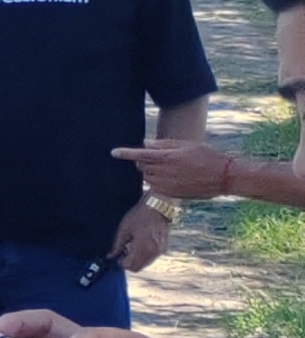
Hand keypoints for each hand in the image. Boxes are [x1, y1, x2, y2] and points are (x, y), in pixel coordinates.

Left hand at [109, 197, 177, 271]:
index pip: (130, 266)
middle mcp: (152, 252)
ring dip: (136, 259)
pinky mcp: (164, 248)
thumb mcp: (124, 229)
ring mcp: (159, 251)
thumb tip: (110, 256)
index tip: (118, 254)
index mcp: (141, 247)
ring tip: (132, 245)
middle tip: (124, 250)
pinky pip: (151, 258)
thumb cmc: (138, 216)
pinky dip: (144, 256)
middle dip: (128, 262)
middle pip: (137, 268)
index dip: (121, 262)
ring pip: (144, 264)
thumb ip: (117, 245)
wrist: (158, 208)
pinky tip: (141, 244)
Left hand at [118, 137, 241, 203]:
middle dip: (145, 160)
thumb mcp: (187, 146)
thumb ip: (164, 145)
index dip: (125, 153)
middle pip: (141, 165)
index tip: (113, 152)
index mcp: (167, 157)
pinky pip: (155, 186)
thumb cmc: (207, 156)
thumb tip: (145, 143)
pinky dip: (159, 181)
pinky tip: (175, 178)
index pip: (140, 154)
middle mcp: (164, 171)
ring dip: (152, 171)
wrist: (224, 177)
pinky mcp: (170, 194)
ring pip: (147, 176)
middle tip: (163, 157)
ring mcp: (166, 184)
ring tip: (173, 168)